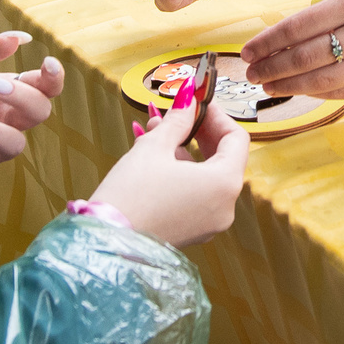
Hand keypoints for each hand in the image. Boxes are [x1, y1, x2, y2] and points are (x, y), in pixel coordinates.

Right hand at [86, 93, 249, 245]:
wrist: (107, 243)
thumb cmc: (131, 196)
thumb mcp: (155, 147)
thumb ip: (177, 120)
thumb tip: (188, 99)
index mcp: (224, 184)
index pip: (236, 139)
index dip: (217, 115)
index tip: (197, 102)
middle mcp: (225, 207)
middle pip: (224, 158)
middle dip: (200, 132)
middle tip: (180, 114)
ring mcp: (209, 223)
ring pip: (207, 176)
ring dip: (185, 151)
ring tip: (155, 131)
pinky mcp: (192, 232)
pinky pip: (196, 194)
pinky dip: (181, 174)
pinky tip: (156, 159)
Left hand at [241, 0, 343, 100]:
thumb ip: (330, 14)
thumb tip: (287, 37)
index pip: (297, 26)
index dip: (267, 42)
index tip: (248, 51)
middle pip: (303, 56)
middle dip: (270, 67)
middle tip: (251, 73)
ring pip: (319, 80)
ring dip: (287, 85)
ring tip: (268, 85)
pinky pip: (341, 92)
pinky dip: (315, 92)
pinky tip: (300, 90)